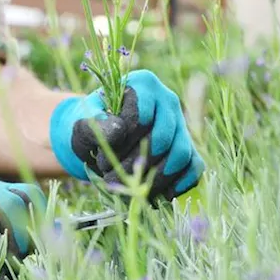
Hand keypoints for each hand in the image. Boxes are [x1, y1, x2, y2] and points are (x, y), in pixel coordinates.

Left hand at [49, 69, 204, 200]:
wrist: (100, 140)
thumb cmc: (92, 127)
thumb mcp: (85, 125)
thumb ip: (97, 126)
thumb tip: (120, 130)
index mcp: (144, 84)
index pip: (142, 116)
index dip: (123, 143)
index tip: (102, 159)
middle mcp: (168, 100)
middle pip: (164, 137)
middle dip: (137, 164)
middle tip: (113, 179)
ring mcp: (181, 124)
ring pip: (181, 154)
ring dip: (156, 178)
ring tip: (131, 190)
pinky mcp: (188, 148)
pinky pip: (194, 166)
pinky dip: (180, 183)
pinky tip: (159, 195)